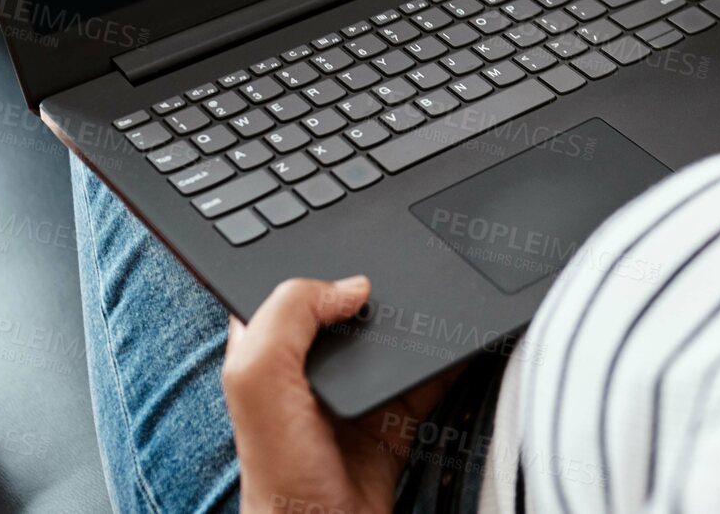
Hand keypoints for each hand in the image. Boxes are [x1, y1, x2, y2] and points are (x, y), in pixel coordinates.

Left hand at [222, 276, 454, 513]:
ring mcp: (356, 390)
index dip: (318, 260)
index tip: (355, 240)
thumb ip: (288, 316)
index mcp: (267, 348)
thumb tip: (351, 286)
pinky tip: (461, 337)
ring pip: (394, 336)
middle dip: (381, 287)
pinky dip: (449, 356)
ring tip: (444, 294)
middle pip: (350, 306)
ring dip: (420, 319)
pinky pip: (429, 374)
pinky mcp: (395, 416)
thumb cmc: (280, 478)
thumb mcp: (258, 381)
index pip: (288, 283)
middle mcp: (310, 366)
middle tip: (412, 265)